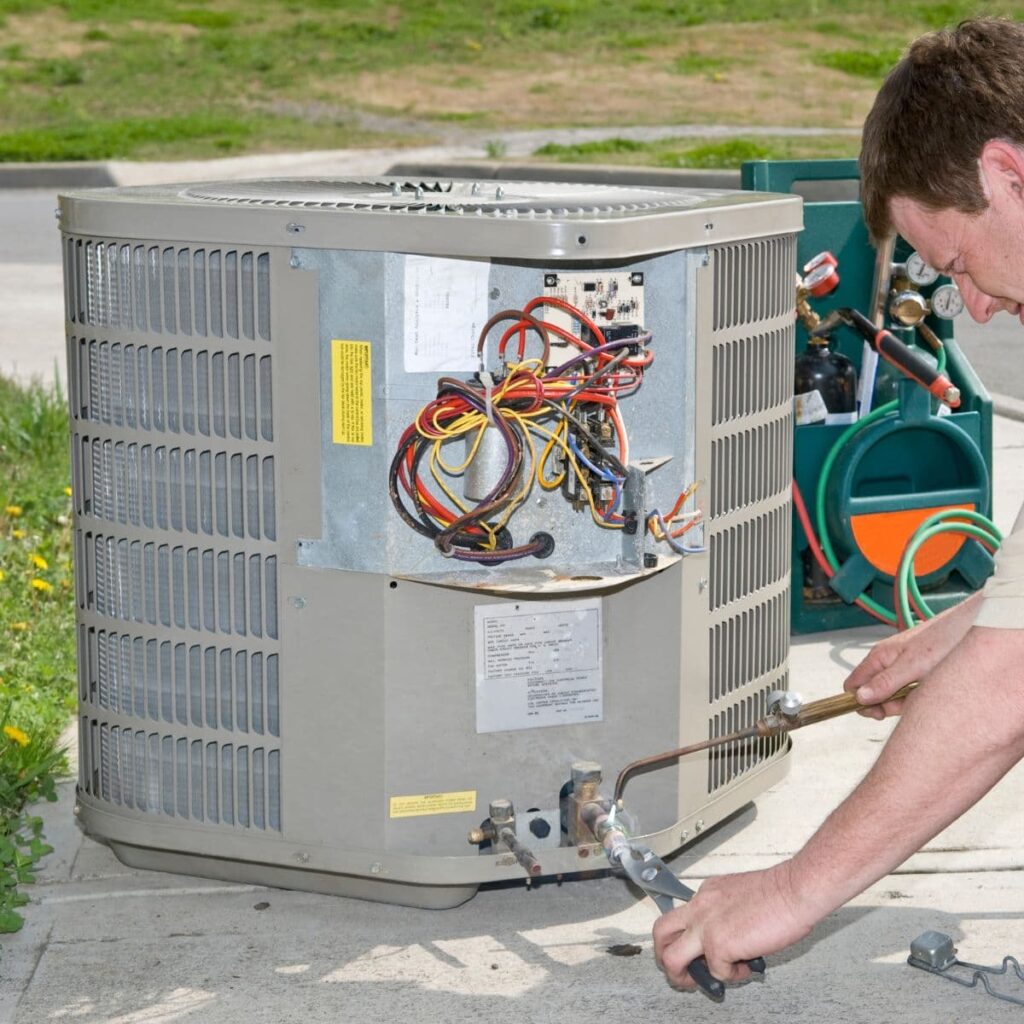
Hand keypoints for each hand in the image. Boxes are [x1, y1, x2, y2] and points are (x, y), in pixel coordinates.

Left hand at [652, 862, 812, 990]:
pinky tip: (746, 966)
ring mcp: (706, 926)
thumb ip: (725, 914)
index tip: (698, 950)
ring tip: (702, 981)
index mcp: (706, 893)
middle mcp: (700, 907)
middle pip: (661, 932)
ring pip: (672, 958)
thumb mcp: (739, 896)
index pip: (681, 917)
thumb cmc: (779, 893)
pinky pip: (717, 972)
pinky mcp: (718, 944)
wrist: (794, 890)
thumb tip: (729, 938)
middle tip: (681, 970)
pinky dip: (732, 976)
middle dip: (665, 956)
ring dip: (683, 976)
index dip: (687, 938)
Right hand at [844, 593, 980, 718]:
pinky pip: (908, 691)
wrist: (974, 627)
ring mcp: (903, 667)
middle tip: (900, 709)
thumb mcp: (912, 666)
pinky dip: (915, 697)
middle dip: (883, 706)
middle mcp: (888, 662)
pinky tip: (928, 694)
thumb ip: (885, 682)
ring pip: (892, 694)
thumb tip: (859, 697)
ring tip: (920, 697)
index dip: (859, 702)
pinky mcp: (918, 672)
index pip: (853, 684)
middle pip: (872, 692)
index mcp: (880, 657)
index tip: (876, 714)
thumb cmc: (944, 640)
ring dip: (902, 702)